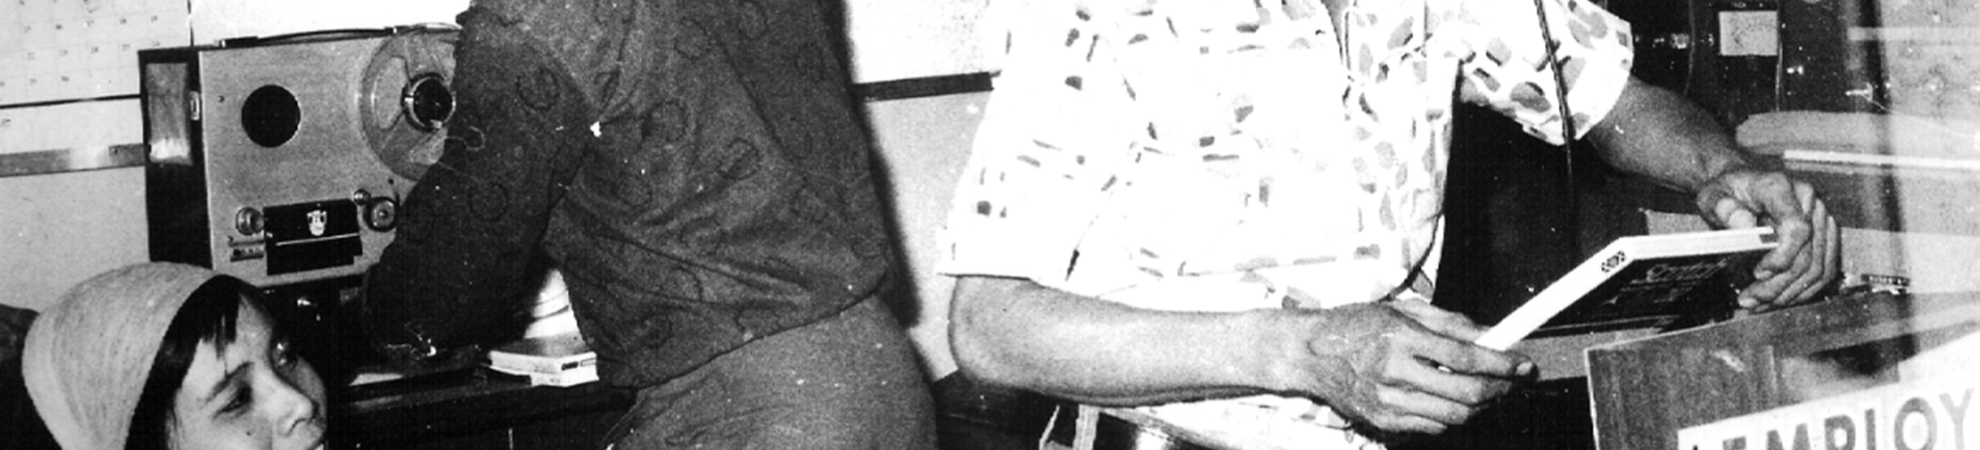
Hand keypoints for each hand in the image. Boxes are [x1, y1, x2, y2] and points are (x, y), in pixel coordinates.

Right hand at [1281, 300, 1534, 433]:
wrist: (1308, 354)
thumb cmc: (1355, 325)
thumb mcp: (1402, 310)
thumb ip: (1451, 323)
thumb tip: (1492, 337)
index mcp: (1400, 338)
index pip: (1466, 358)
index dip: (1503, 363)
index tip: (1523, 364)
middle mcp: (1394, 373)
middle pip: (1467, 393)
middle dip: (1501, 389)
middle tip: (1513, 381)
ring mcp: (1387, 403)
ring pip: (1455, 416)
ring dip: (1481, 406)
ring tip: (1487, 391)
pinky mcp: (1383, 422)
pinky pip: (1433, 427)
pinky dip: (1452, 415)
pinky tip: (1453, 400)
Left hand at [1693, 168, 1840, 309]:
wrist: (1741, 186)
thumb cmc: (1727, 191)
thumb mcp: (1712, 195)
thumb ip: (1723, 207)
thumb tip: (1743, 225)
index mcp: (1781, 188)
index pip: (1797, 228)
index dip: (1782, 256)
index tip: (1758, 273)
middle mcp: (1809, 202)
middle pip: (1808, 254)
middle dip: (1779, 285)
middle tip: (1750, 300)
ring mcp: (1821, 219)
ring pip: (1818, 267)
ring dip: (1790, 293)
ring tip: (1760, 303)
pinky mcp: (1825, 236)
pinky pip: (1823, 270)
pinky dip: (1802, 289)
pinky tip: (1778, 298)